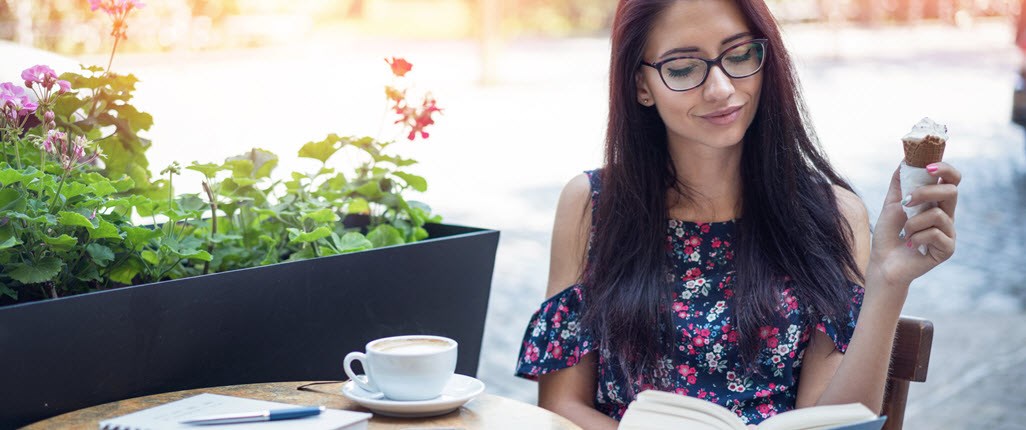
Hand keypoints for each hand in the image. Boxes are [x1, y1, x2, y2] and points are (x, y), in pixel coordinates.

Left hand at [867, 162, 959, 287]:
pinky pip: (935, 234)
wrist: (883, 262)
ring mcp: (949, 232)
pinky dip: (917, 237)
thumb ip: (900, 183)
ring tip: (905, 232)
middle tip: (906, 202)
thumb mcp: (892, 203)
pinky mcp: (947, 249)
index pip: (952, 179)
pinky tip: (911, 245)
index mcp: (936, 202)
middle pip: (951, 191)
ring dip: (913, 222)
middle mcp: (947, 215)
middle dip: (926, 192)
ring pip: (938, 214)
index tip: (927, 167)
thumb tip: (906, 158)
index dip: (945, 169)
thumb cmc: (889, 234)